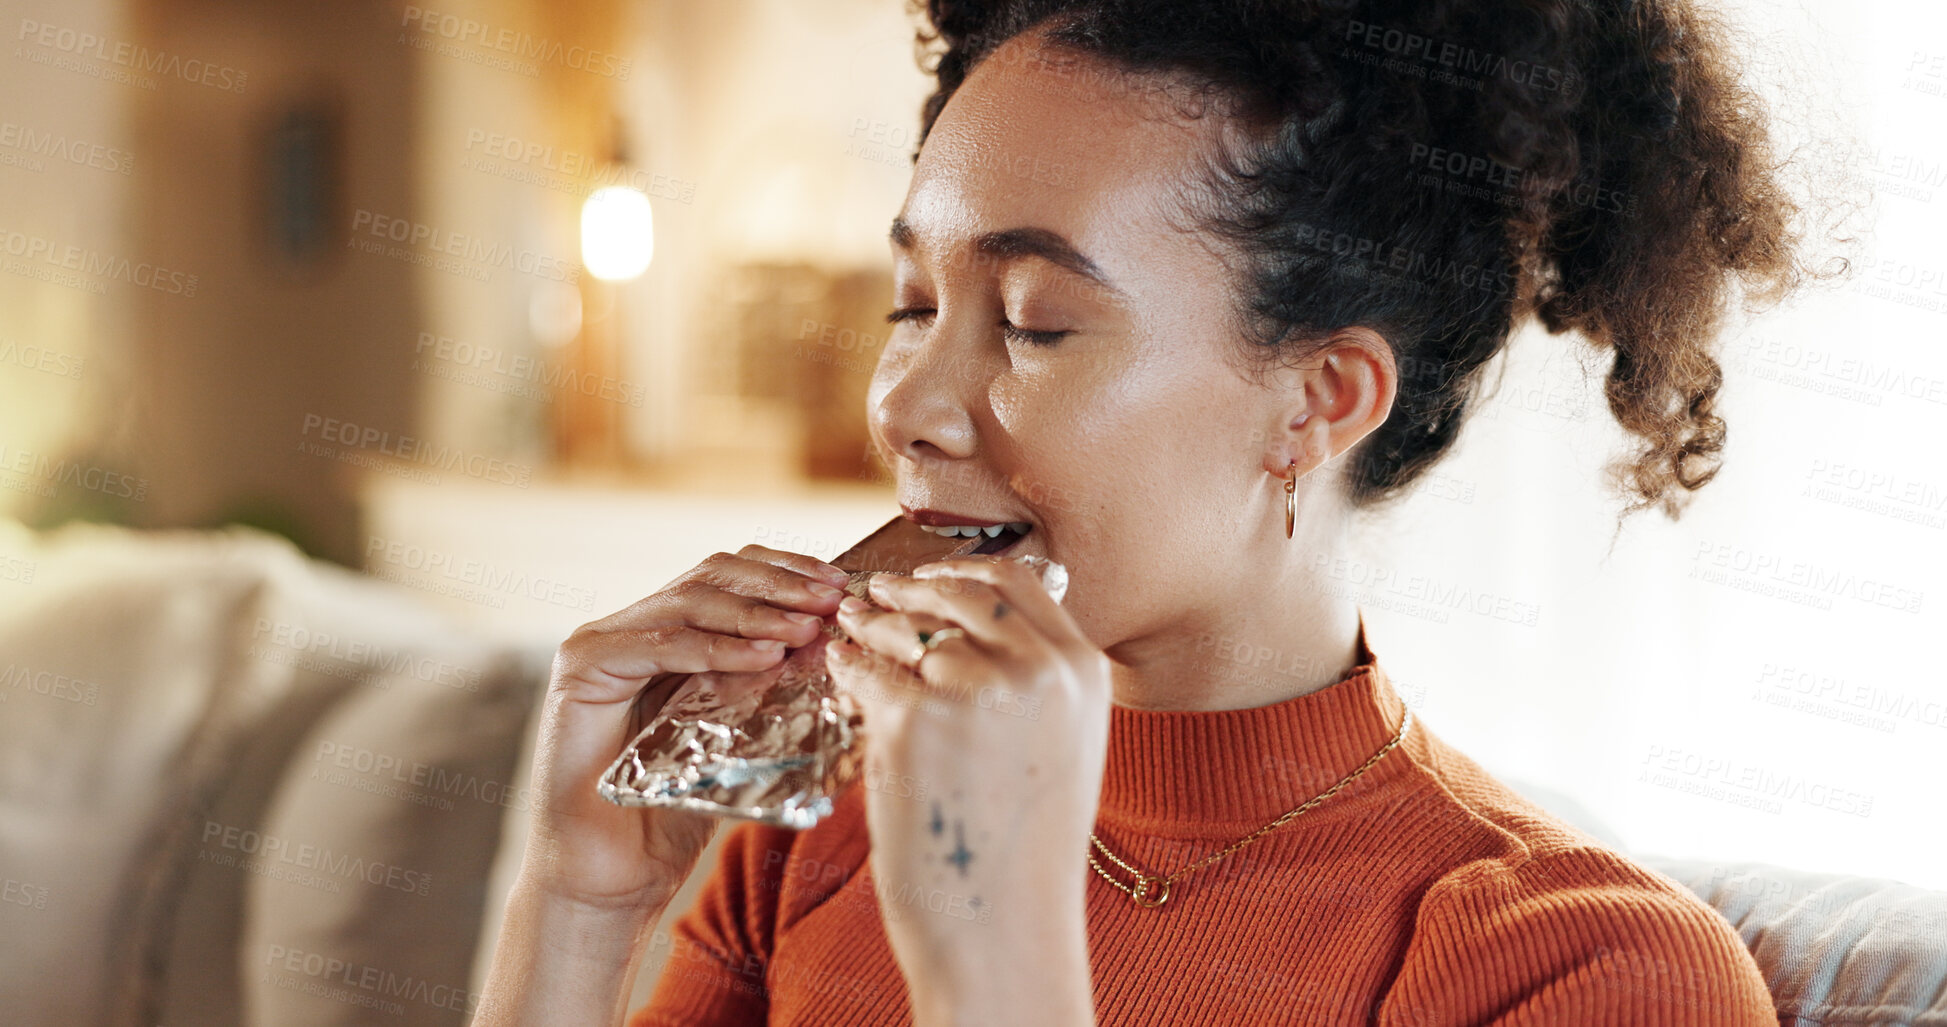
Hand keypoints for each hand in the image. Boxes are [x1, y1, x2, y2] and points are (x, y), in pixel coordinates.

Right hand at [524, 545, 852, 910]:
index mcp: (669, 633)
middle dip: (780, 581)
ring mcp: (601, 642)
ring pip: (690, 600)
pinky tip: (764, 656)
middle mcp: (631, 627)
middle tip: (832, 596)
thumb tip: (833, 641)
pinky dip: (717, 648)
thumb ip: (769, 684)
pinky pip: (661, 644)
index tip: (841, 586)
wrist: (612, 876)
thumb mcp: (739, 736)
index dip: (788, 571)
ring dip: (757, 611)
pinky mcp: (582, 668)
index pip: (733, 574)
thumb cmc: (674, 815)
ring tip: (808, 626)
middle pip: (713, 573)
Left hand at [825, 555, 1109, 1022]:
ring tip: (850, 626)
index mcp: (1080, 670)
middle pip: (958, 595)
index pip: (1016, 583)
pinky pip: (868, 673)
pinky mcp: (914, 717)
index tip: (932, 579)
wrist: (1002, 924)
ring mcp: (975, 689)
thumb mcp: (1061, 746)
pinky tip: (839, 667)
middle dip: (911, 590)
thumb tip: (978, 627)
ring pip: (907, 630)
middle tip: (876, 593)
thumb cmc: (1024, 848)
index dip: (964, 575)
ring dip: (872, 623)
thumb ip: (1036, 681)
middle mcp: (1035, 669)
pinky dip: (849, 666)